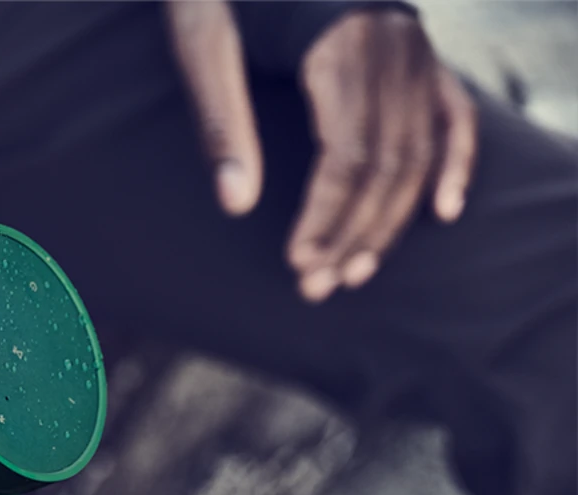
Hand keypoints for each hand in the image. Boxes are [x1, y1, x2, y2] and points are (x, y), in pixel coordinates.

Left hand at [166, 3, 477, 301]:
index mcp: (339, 47)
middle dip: (352, 233)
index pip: (347, 157)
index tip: (299, 264)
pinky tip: (442, 212)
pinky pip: (454, 114)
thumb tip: (235, 205)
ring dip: (388, 220)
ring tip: (354, 270)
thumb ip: (222, 123)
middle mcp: (392, 49)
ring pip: (416, 152)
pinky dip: (454, 163)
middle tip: (318, 286)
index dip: (325, 217)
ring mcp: (414, 51)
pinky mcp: (418, 53)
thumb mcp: (204, 45)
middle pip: (386, 165)